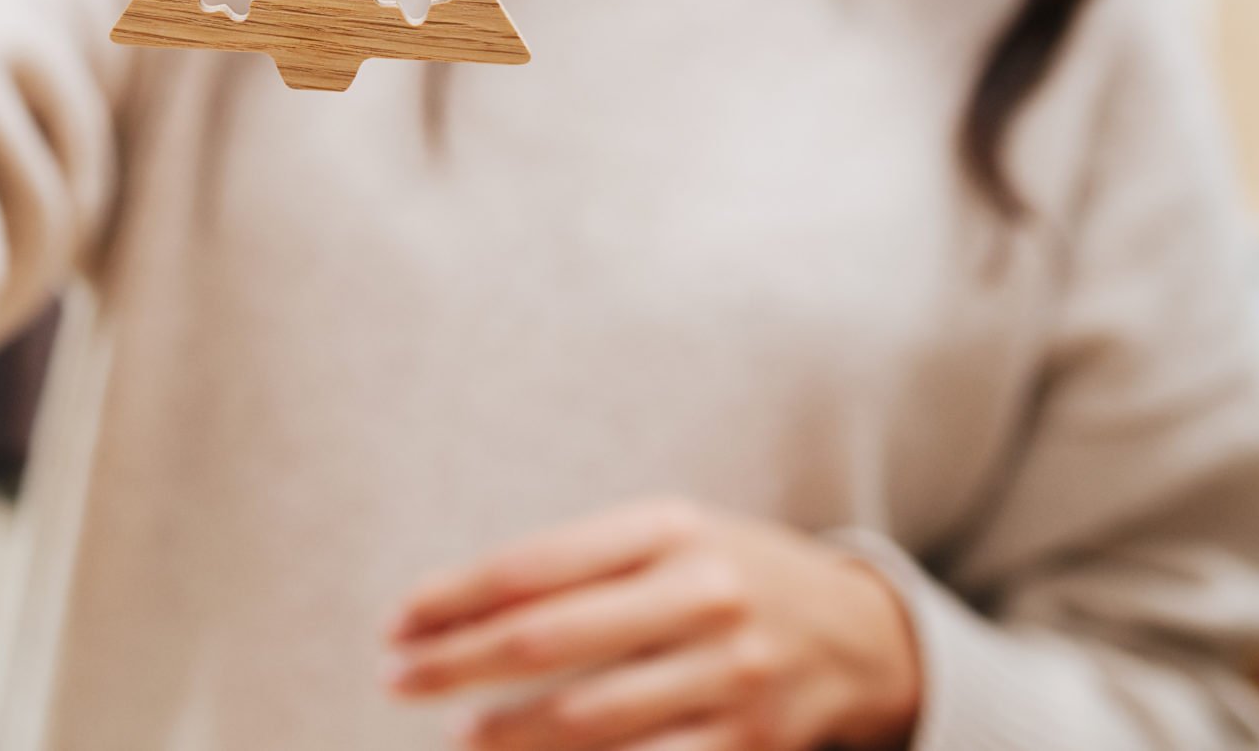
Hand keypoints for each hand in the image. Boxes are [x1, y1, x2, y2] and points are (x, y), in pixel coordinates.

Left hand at [381, 498, 922, 750]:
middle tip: (395, 678)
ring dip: (507, 735)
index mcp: (668, 529)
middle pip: (547, 638)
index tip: (395, 622)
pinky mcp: (755, 744)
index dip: (452, 597)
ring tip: (457, 736)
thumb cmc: (727, 576)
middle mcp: (702, 594)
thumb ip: (574, 565)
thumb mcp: (665, 540)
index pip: (533, 564)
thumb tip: (451, 608)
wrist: (863, 634)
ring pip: (588, 718)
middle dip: (455, 663)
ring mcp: (731, 674)